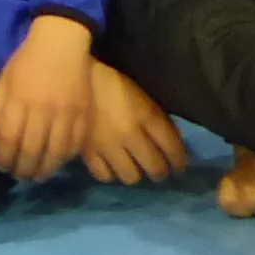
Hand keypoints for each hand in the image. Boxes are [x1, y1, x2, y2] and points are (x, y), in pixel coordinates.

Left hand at [0, 15, 95, 181]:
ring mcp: (65, 114)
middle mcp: (41, 110)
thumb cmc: (27, 61)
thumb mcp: (4, 80)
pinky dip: (65, 157)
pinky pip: (75, 144)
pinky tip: (58, 161)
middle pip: (30, 151)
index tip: (1, 166)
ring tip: (38, 175)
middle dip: (22, 169)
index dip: (2, 158)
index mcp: (18, 100)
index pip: (7, 139)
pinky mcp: (84, 114)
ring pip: (54, 153)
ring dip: (44, 169)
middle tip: (19, 175)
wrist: (61, 42)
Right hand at [81, 62, 190, 187]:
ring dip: (135, 173)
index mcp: (146, 115)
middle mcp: (130, 134)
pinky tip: (111, 166)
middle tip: (157, 170)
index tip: (180, 166)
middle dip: (160, 172)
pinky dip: (111, 173)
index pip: (172, 147)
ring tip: (132, 167)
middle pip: (154, 167)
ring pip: (131, 176)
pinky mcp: (87, 152)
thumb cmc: (112, 84)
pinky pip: (105, 175)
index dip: (180, 161)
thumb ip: (157, 120)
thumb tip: (173, 144)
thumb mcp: (141, 96)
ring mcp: (107, 145)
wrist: (73, 78)